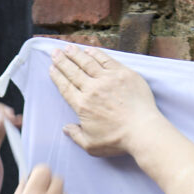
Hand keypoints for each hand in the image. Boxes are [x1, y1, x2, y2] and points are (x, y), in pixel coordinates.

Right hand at [50, 44, 164, 160]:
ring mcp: (108, 79)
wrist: (142, 130)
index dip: (57, 76)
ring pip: (87, 62)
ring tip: (68, 48)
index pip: (65, 87)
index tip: (52, 67)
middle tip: (55, 52)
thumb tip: (66, 128)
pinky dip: (96, 54)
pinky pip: (106, 60)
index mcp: (82, 105)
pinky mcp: (123, 73)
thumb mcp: (91, 145)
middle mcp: (92, 89)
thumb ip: (76, 136)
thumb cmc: (117, 140)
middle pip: (73, 71)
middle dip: (62, 61)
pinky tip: (89, 50)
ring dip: (76, 54)